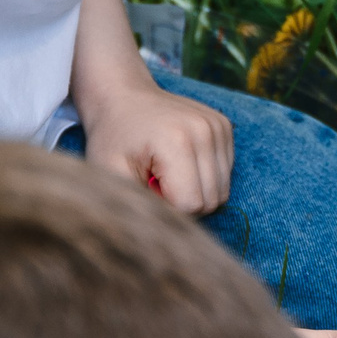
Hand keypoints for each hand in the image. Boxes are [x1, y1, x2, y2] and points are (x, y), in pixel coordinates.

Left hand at [80, 77, 233, 213]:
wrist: (124, 96)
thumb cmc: (113, 138)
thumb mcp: (111, 174)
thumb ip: (138, 206)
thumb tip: (158, 240)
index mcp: (177, 142)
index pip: (191, 205)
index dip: (168, 210)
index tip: (147, 192)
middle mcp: (205, 131)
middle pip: (211, 201)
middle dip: (183, 204)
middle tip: (156, 184)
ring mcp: (218, 127)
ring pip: (222, 190)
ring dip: (196, 191)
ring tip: (168, 173)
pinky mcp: (225, 127)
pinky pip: (225, 173)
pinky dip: (205, 177)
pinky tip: (181, 162)